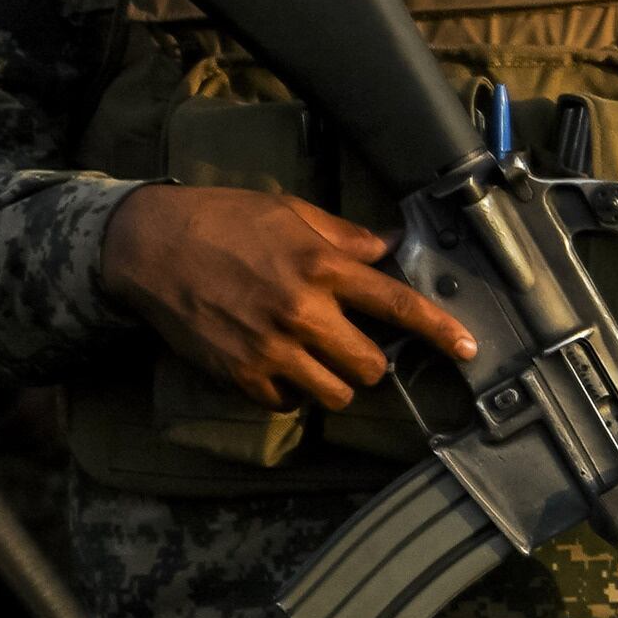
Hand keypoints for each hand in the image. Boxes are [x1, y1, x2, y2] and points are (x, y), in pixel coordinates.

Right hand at [101, 182, 476, 411]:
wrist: (149, 246)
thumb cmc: (223, 221)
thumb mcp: (290, 213)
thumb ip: (345, 236)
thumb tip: (389, 247)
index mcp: (323, 268)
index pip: (398, 305)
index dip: (440, 331)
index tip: (468, 350)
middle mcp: (303, 312)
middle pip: (370, 366)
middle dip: (372, 362)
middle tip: (355, 346)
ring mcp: (270, 348)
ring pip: (335, 393)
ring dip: (335, 382)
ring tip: (318, 360)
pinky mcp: (239, 373)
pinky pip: (287, 403)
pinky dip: (292, 393)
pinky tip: (281, 368)